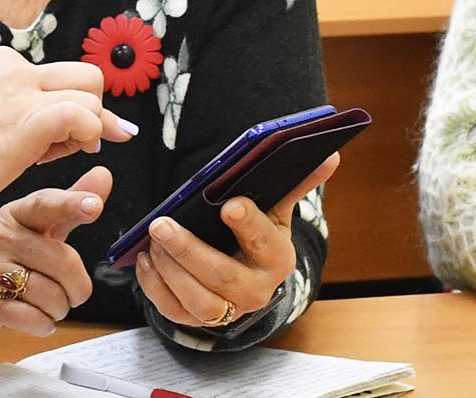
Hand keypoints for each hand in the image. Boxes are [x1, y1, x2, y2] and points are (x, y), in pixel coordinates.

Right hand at [0, 48, 135, 208]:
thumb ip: (15, 110)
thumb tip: (59, 120)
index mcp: (1, 63)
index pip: (61, 76)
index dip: (69, 107)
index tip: (61, 136)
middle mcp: (15, 68)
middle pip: (87, 77)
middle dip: (91, 111)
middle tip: (71, 144)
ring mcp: (22, 92)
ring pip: (93, 96)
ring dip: (87, 129)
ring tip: (53, 155)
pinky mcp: (28, 120)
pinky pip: (83, 116)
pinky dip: (89, 134)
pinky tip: (70, 152)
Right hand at [0, 167, 112, 349]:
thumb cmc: (6, 256)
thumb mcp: (35, 226)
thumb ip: (70, 204)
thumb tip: (104, 175)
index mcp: (15, 214)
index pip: (45, 205)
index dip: (72, 204)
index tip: (94, 207)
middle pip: (62, 262)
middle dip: (78, 287)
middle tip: (74, 293)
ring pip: (50, 295)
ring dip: (60, 309)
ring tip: (51, 306)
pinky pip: (32, 318)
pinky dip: (44, 324)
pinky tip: (39, 320)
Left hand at [134, 153, 339, 329]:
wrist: (246, 277)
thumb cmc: (258, 235)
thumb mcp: (276, 212)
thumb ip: (295, 183)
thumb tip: (329, 155)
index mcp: (278, 258)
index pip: (265, 242)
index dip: (248, 223)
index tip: (229, 204)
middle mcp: (256, 291)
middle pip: (223, 276)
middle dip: (189, 250)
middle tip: (161, 224)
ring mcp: (226, 310)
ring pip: (197, 300)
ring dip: (170, 269)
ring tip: (152, 239)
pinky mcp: (196, 320)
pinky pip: (173, 310)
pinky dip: (155, 286)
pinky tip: (145, 259)